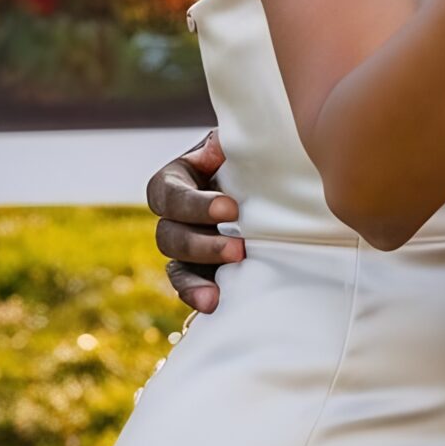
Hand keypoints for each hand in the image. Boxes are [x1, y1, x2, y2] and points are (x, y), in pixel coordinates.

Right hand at [146, 131, 241, 313]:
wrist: (277, 183)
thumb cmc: (257, 155)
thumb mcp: (242, 142)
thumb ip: (230, 141)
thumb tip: (220, 147)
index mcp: (178, 177)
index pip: (167, 192)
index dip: (194, 204)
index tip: (231, 209)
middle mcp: (177, 213)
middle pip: (168, 234)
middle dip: (202, 244)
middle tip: (239, 249)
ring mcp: (187, 244)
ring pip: (175, 264)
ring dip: (195, 277)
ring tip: (218, 290)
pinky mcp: (201, 268)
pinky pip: (188, 286)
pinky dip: (197, 295)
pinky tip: (213, 304)